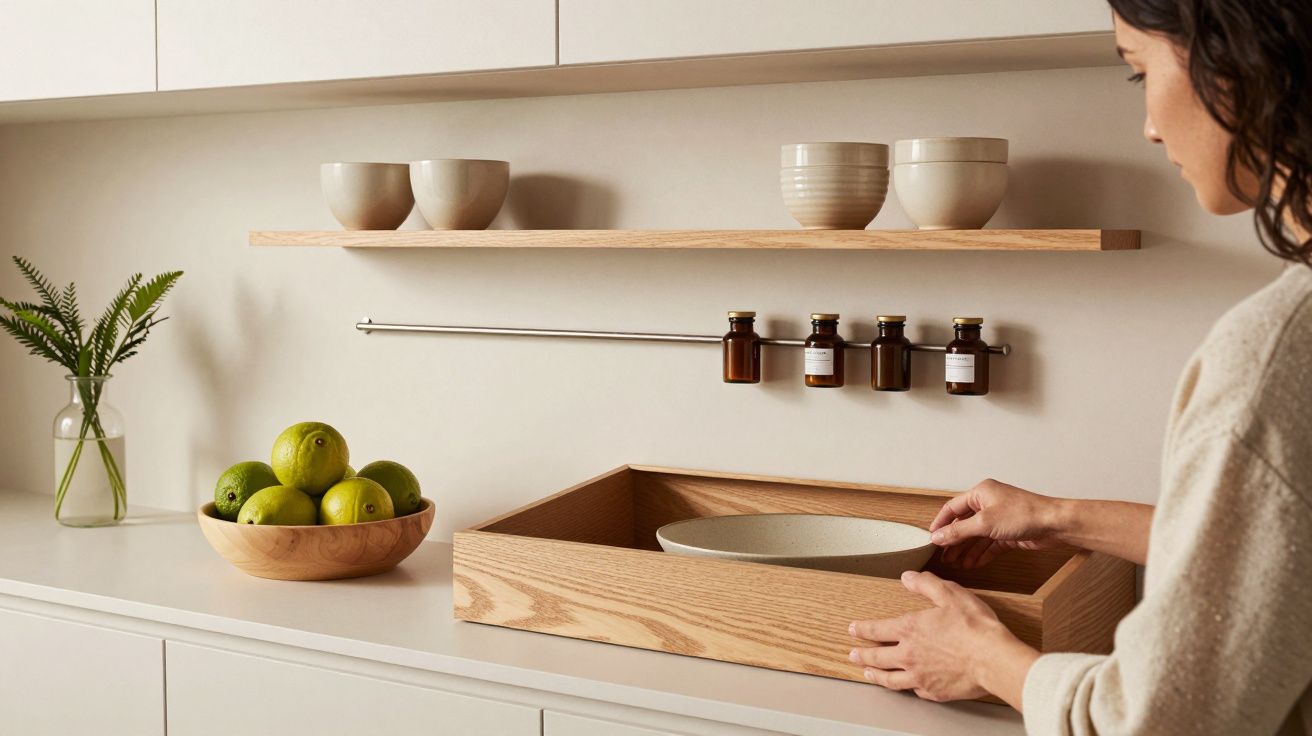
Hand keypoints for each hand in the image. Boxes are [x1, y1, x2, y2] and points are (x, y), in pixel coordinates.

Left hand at [848, 571, 1036, 705]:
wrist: (994, 660)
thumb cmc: (975, 627)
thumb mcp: (950, 594)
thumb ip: (926, 584)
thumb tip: (908, 577)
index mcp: (909, 629)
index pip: (876, 629)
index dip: (862, 629)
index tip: (853, 629)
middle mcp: (909, 655)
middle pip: (877, 657)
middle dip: (862, 655)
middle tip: (852, 655)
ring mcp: (920, 676)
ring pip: (890, 679)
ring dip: (876, 675)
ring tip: (868, 674)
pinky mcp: (934, 692)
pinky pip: (915, 691)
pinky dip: (907, 688)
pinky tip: (906, 687)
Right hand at [929, 478, 1067, 568]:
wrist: (1054, 524)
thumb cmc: (1024, 514)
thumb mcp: (984, 523)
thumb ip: (959, 531)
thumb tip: (938, 536)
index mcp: (980, 493)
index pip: (952, 508)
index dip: (941, 523)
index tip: (931, 538)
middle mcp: (989, 504)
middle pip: (964, 523)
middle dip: (954, 540)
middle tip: (944, 555)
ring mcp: (999, 519)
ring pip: (977, 536)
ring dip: (967, 550)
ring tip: (957, 563)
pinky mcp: (1009, 533)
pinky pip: (990, 544)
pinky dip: (981, 554)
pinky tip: (973, 563)